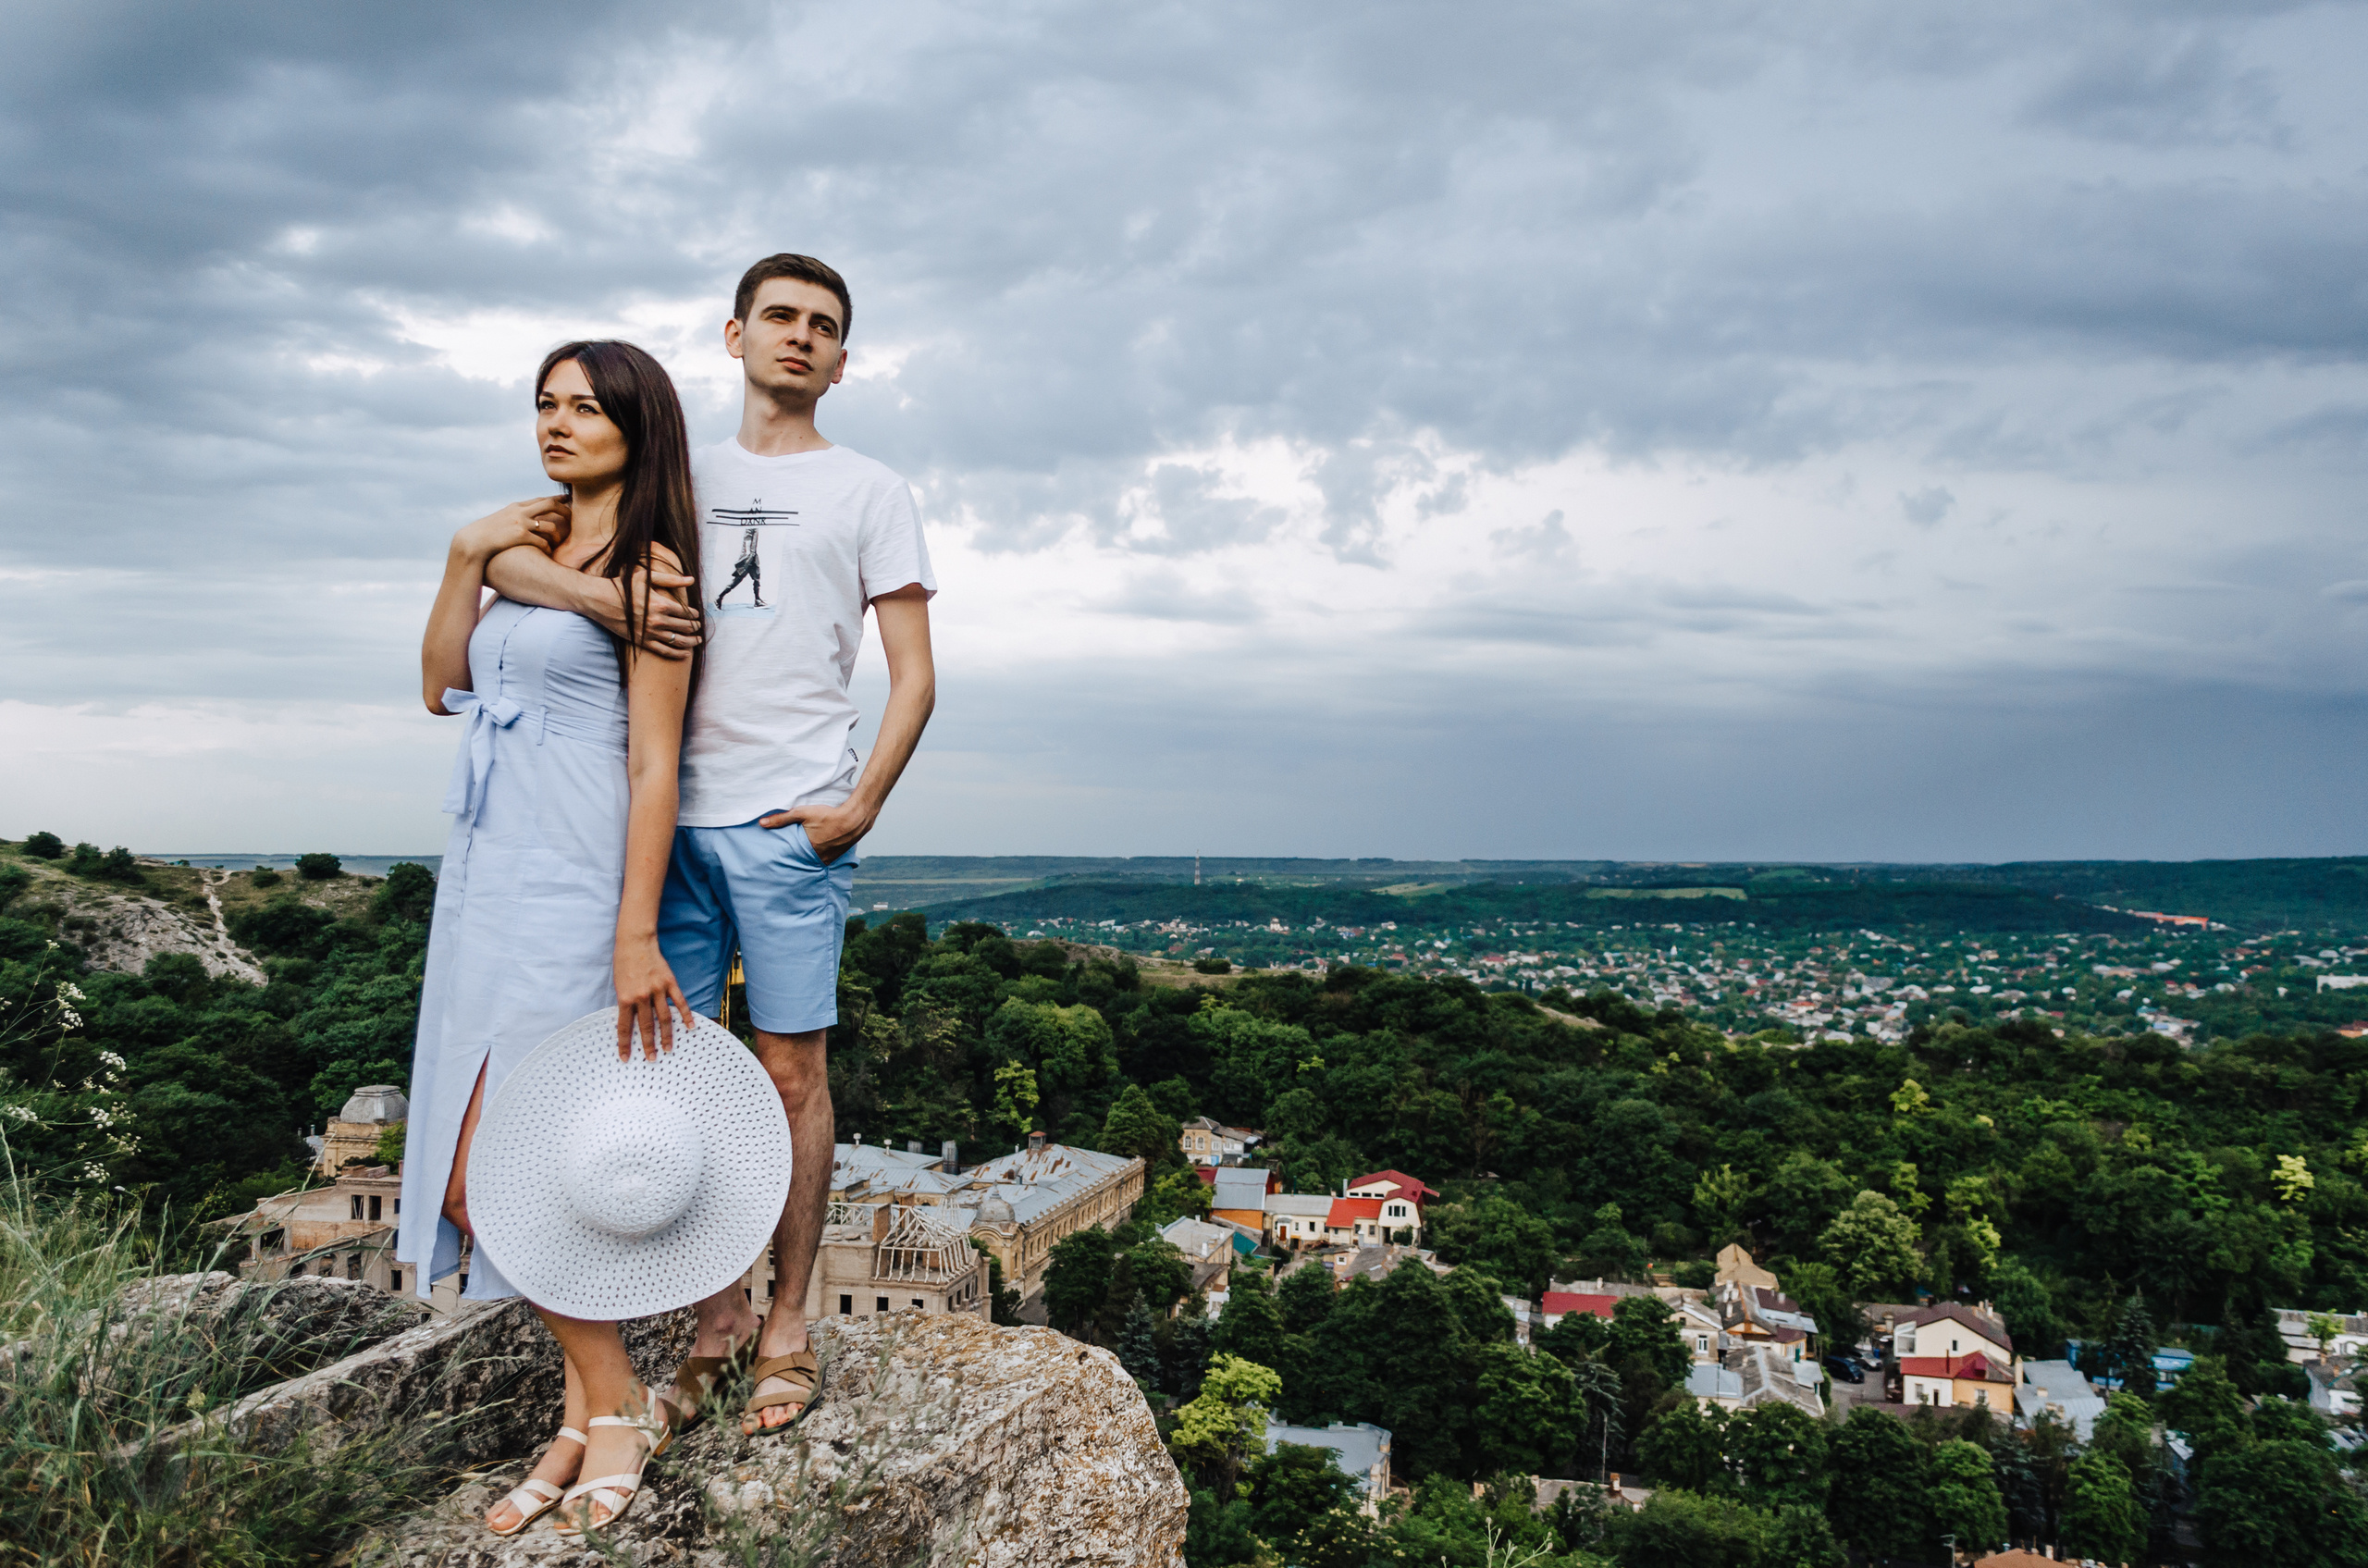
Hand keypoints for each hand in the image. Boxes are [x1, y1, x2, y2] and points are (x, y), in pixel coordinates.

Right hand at [455, 496, 568, 563]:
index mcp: (516, 507)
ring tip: (560, 541)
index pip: (541, 499)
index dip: (557, 499)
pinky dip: (547, 547)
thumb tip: (525, 521)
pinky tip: (548, 552)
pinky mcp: (520, 536)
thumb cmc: (485, 534)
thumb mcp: (501, 520)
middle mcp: (520, 512)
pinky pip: (543, 542)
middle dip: (565, 510)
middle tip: (573, 516)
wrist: (472, 541)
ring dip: (558, 534)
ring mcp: (521, 523)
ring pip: (550, 525)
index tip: (567, 499)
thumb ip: (514, 517)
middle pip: (550, 504)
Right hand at [584, 567, 703, 659]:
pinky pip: (663, 651)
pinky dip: (676, 654)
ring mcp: (650, 633)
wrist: (600, 600)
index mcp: (661, 604)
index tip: (697, 615)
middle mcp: (658, 620)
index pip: (686, 612)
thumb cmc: (623, 586)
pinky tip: (685, 654)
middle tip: (699, 628)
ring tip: (697, 641)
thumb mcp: (646, 577)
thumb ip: (670, 579)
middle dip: (694, 628)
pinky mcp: (641, 641)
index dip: (694, 614)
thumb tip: (691, 579)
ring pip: (677, 641)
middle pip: (684, 627)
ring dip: (691, 641)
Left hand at [615, 936, 690, 1059]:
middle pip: (646, 1026)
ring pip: (663, 1018)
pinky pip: (679, 1002)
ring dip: (666, 1036)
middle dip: (648, 1045)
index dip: (625, 1044)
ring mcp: (657, 990)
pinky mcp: (669, 983)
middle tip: (651, 1059)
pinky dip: (685, 1015)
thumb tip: (630, 1022)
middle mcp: (642, 996)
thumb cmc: (623, 963)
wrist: (635, 942)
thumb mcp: (619, 985)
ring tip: (668, 1049)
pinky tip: (690, 1027)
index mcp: (625, 998)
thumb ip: (625, 1003)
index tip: (626, 1058)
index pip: (625, 1027)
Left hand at [759, 801, 872, 863]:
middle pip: (803, 860)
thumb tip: (761, 823)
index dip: (785, 856)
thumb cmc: (829, 815)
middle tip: (791, 854)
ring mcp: (830, 858)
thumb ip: (781, 819)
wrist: (855, 817)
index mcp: (808, 850)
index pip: (791, 858)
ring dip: (810, 856)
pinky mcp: (838, 856)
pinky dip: (821, 854)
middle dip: (797, 857)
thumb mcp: (802, 813)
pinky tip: (820, 847)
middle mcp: (819, 857)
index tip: (778, 857)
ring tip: (805, 850)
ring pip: (815, 859)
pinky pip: (825, 858)